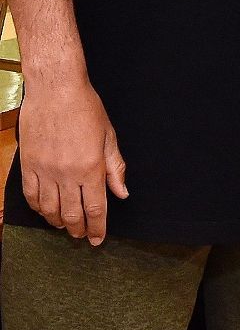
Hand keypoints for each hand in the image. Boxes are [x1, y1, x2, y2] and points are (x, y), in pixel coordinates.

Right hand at [19, 74, 126, 244]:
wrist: (55, 90)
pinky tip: (44, 212)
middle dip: (79, 229)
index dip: (98, 227)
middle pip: (72, 213)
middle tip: (83, 236)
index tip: (98, 239)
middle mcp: (67, 174)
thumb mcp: (109, 136)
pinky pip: (31, 195)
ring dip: (58, 222)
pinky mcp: (28, 165)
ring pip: (49, 209)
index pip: (96, 207)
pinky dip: (38, 208)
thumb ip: (115, 167)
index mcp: (91, 167)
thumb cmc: (86, 109)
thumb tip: (121, 193)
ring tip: (65, 227)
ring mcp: (45, 171)